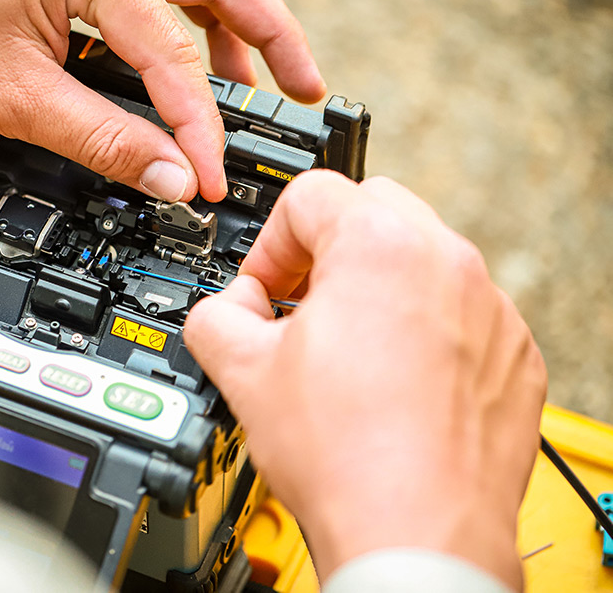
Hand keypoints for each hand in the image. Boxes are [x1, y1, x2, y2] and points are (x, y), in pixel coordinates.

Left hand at [0, 0, 324, 201]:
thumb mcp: (13, 97)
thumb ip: (102, 140)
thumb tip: (169, 178)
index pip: (175, 59)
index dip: (200, 132)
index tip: (212, 183)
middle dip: (269, 37)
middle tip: (306, 89)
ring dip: (230, 27)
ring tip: (254, 83)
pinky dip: (178, 25)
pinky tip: (179, 61)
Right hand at [184, 172, 545, 588]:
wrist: (416, 534)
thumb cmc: (347, 457)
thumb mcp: (243, 373)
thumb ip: (215, 317)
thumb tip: (221, 313)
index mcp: (379, 247)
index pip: (309, 195)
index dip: (269, 243)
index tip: (262, 289)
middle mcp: (448, 264)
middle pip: (373, 210)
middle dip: (326, 249)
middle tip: (299, 305)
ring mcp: (490, 310)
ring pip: (421, 260)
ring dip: (376, 287)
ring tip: (344, 351)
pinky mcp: (514, 356)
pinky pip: (462, 314)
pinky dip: (424, 330)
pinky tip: (392, 384)